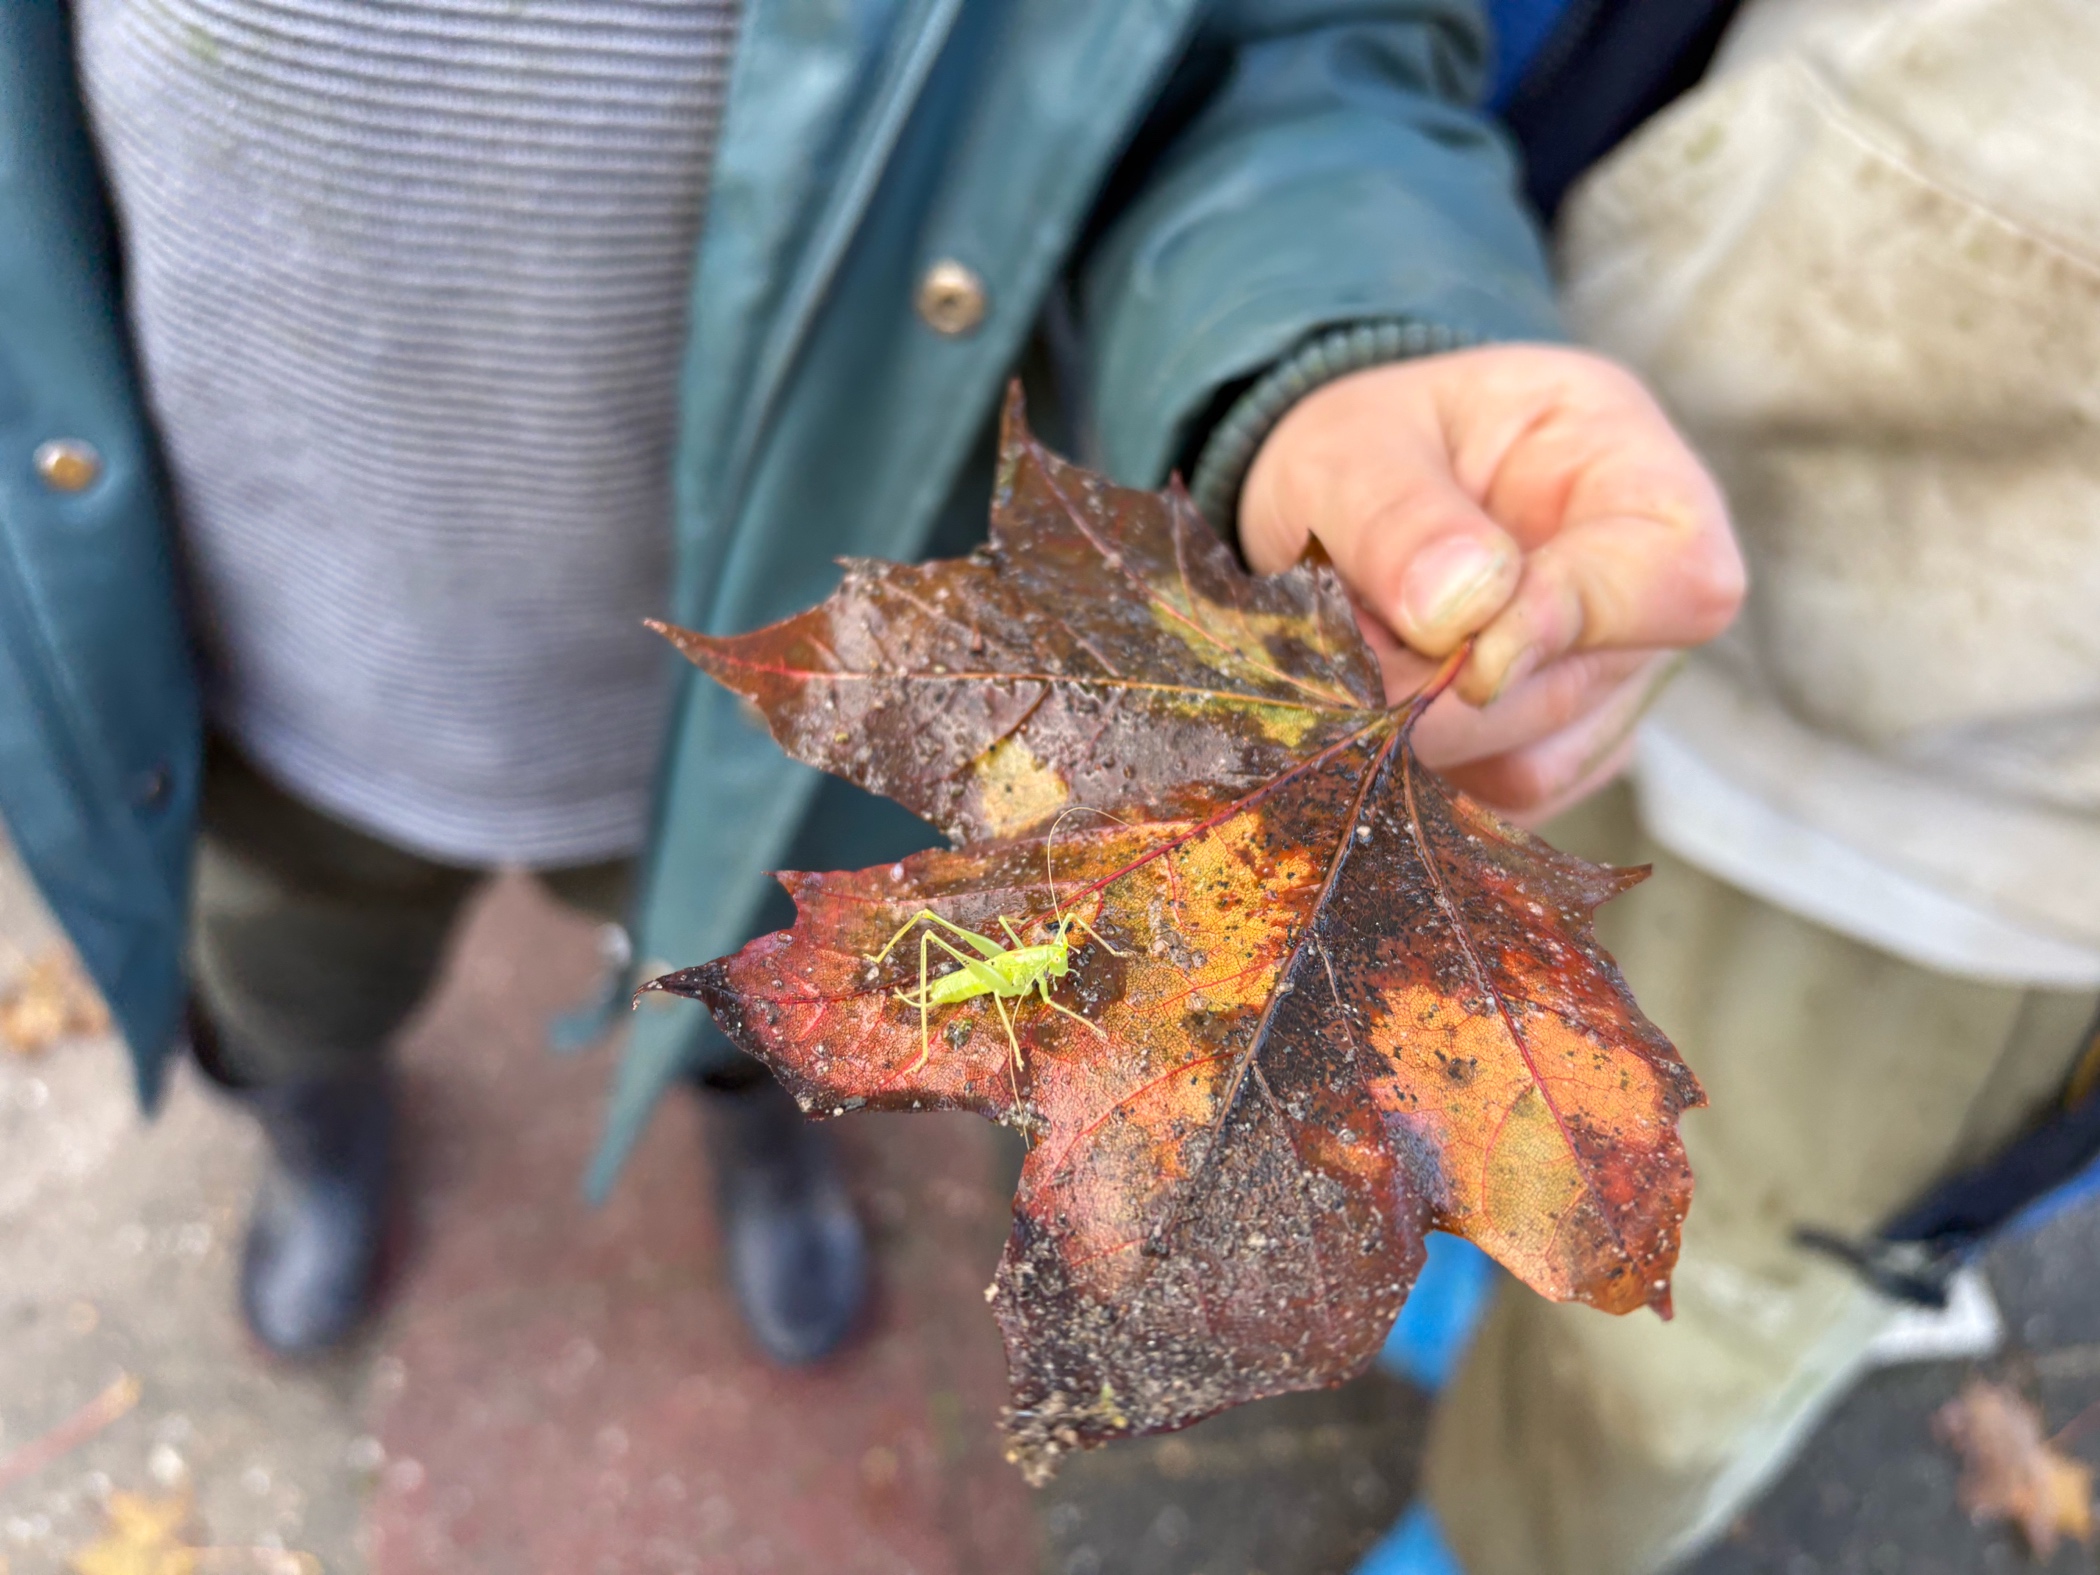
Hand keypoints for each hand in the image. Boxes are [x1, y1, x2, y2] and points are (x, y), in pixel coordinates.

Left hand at [1238, 345, 1743, 820]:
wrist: (1329, 504)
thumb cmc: (1358, 452)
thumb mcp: (1351, 450)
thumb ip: (1398, 517)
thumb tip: (1461, 612)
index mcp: (1623, 469)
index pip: (1682, 581)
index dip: (1573, 623)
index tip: (1448, 632)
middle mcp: (1638, 592)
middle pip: (1579, 693)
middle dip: (1437, 691)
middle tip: (1336, 640)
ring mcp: (1601, 683)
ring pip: (1528, 766)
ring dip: (1412, 734)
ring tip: (1342, 654)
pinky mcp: (1546, 750)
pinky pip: (1489, 802)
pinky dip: (1413, 769)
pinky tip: (1365, 704)